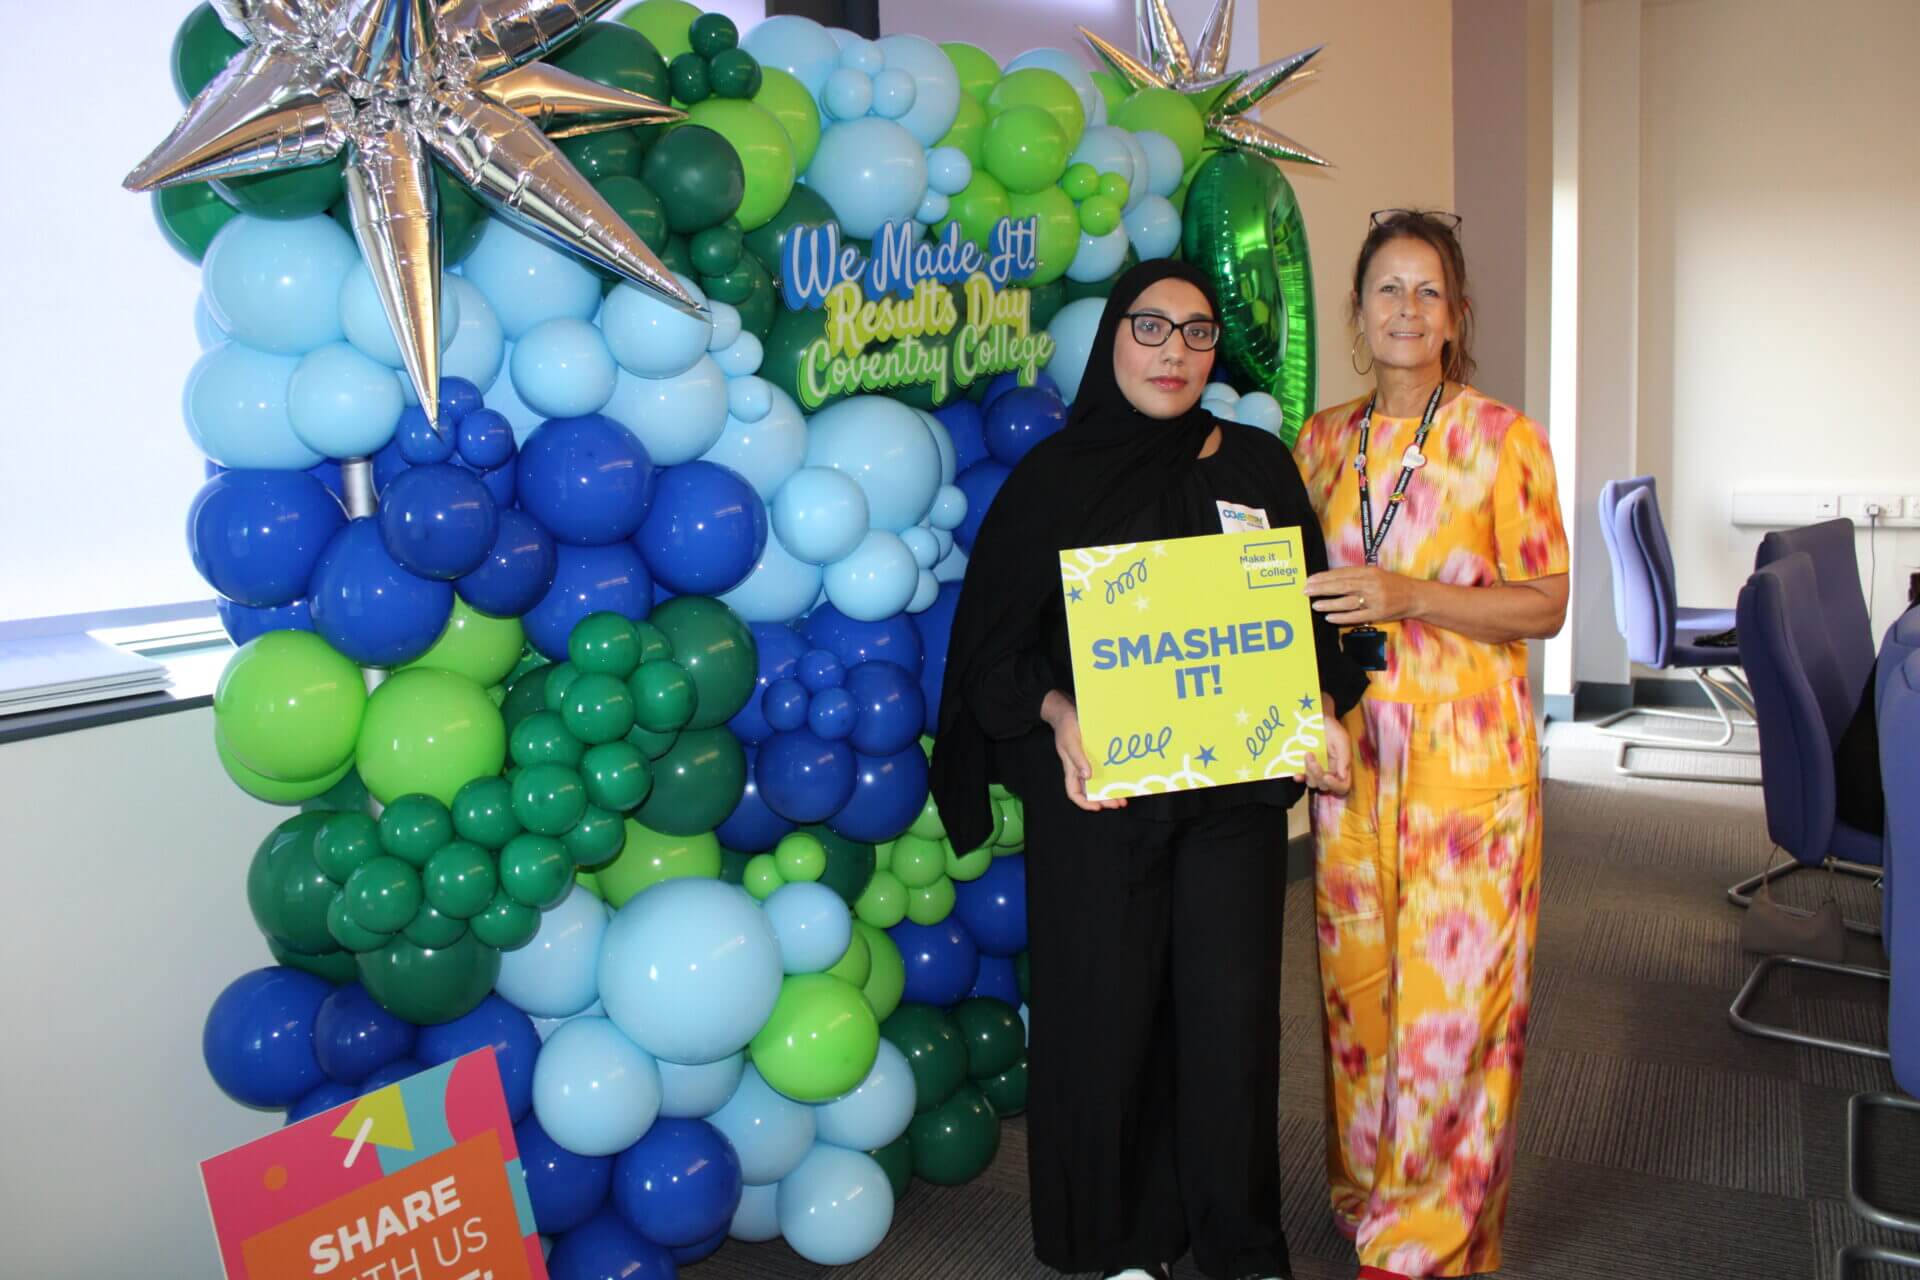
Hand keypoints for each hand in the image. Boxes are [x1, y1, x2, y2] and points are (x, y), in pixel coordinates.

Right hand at [1041, 690, 1127, 812]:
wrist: (1068, 710)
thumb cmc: (1066, 727)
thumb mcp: (1070, 742)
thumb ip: (1078, 759)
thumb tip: (1087, 776)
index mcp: (1071, 769)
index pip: (1074, 792)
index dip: (1085, 803)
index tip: (1098, 807)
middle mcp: (1080, 768)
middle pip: (1091, 791)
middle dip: (1104, 799)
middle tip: (1118, 803)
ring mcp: (1089, 762)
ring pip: (1100, 782)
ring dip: (1111, 790)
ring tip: (1124, 796)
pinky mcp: (1096, 754)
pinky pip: (1106, 769)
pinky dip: (1114, 775)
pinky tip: (1124, 777)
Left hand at [1301, 705, 1352, 795]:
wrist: (1318, 717)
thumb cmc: (1332, 728)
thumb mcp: (1342, 740)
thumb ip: (1344, 758)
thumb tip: (1343, 776)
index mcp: (1342, 767)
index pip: (1342, 786)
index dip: (1335, 785)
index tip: (1327, 776)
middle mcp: (1330, 772)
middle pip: (1325, 786)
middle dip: (1317, 773)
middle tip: (1310, 755)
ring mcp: (1317, 770)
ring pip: (1313, 783)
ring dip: (1308, 772)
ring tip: (1306, 754)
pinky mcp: (1305, 767)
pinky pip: (1303, 779)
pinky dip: (1300, 778)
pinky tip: (1296, 774)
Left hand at [1304, 566, 1424, 626]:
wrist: (1414, 596)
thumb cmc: (1392, 584)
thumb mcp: (1375, 573)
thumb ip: (1356, 574)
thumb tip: (1330, 578)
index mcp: (1369, 572)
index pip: (1342, 573)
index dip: (1324, 577)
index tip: (1310, 579)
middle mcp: (1371, 584)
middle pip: (1342, 586)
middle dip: (1322, 588)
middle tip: (1307, 591)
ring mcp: (1375, 600)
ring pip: (1348, 602)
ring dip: (1329, 604)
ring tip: (1315, 605)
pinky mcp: (1378, 614)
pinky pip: (1356, 616)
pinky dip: (1341, 617)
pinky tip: (1329, 617)